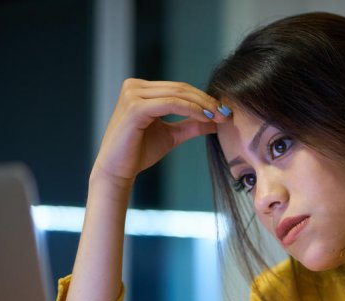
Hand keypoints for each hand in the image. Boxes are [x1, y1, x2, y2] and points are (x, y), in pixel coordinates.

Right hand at [91, 78, 228, 191]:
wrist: (117, 170)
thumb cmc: (139, 152)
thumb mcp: (172, 135)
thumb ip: (191, 124)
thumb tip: (216, 120)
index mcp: (141, 89)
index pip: (179, 89)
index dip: (204, 99)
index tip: (225, 112)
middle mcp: (134, 86)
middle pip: (181, 89)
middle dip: (207, 101)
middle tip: (227, 113)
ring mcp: (133, 94)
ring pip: (178, 94)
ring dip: (203, 105)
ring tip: (220, 117)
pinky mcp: (134, 106)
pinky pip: (171, 104)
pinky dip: (192, 110)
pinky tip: (206, 118)